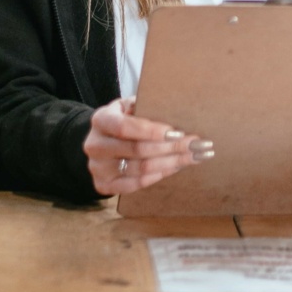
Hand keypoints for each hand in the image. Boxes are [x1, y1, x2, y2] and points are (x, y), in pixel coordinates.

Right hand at [84, 98, 209, 196]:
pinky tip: (176, 168)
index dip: (152, 131)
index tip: (178, 132)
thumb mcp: (129, 107)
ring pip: (141, 169)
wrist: (101, 142)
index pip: (125, 127)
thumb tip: (178, 110)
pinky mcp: (104, 185)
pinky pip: (136, 184)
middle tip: (196, 145)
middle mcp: (95, 145)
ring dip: (171, 163)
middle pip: (137, 150)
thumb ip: (146, 107)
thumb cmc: (122, 120)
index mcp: (100, 120)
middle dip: (171, 148)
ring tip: (193, 156)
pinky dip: (159, 176)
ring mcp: (98, 168)